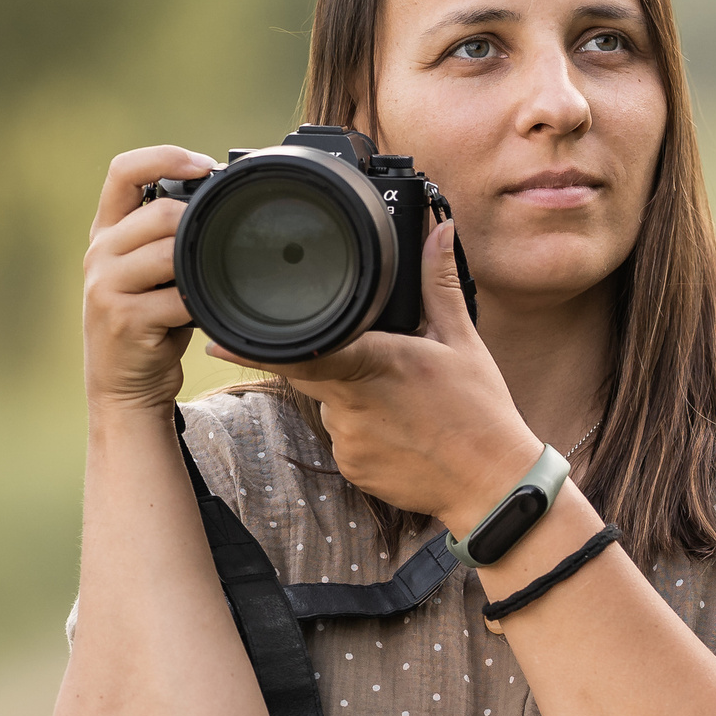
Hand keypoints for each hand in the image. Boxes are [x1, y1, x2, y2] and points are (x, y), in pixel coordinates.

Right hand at [83, 146, 215, 412]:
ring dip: (201, 264)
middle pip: (158, 212)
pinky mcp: (125, 319)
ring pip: (169, 251)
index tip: (204, 164)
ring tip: (210, 279)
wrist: (124, 384)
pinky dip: (201, 304)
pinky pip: (178, 298)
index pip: (122, 172)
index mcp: (106, 233)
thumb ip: (165, 237)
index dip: (163, 157)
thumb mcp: (148, 271)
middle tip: (223, 239)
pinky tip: (206, 311)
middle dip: (198, 222)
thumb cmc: (149, 322)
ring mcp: (106, 286)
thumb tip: (217, 199)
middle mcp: (100, 254)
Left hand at [208, 219, 539, 528]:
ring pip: (330, 404)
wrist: (494, 487)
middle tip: (367, 360)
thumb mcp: (463, 340)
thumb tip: (438, 229)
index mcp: (376, 362)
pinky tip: (403, 432)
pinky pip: (344, 437)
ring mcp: (348, 440)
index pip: (300, 348)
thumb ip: (437, 281)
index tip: (221, 336)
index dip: (256, 344)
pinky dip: (364, 429)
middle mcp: (352, 403)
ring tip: (405, 404)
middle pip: (310, 368)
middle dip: (327, 356)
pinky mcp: (352, 467)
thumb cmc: (481, 413)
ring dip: (354, 395)